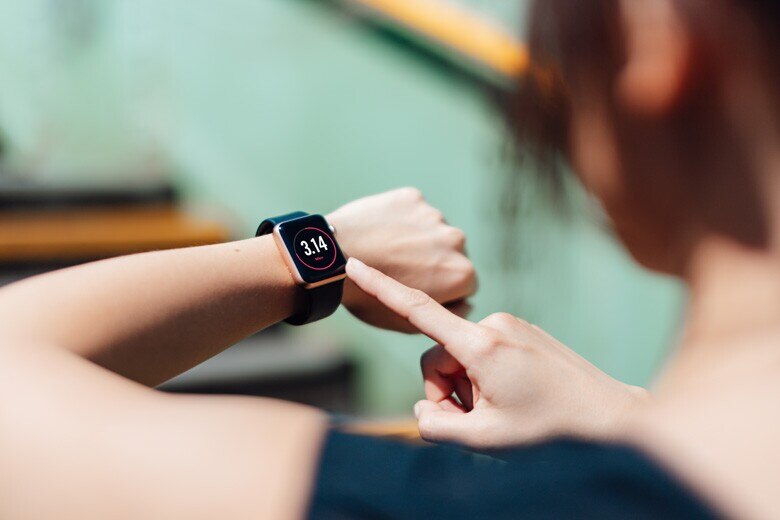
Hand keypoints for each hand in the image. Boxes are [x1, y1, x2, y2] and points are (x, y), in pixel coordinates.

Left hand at [328, 188, 475, 331]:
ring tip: (385, 250)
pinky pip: (412, 211)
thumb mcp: (409, 323)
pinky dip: (400, 219)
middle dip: (433, 260)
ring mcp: (434, 215)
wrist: (333, 258)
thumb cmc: (367, 297)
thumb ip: (446, 314)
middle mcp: (456, 241)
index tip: (416, 288)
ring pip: (431, 230)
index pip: (464, 283)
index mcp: (462, 274)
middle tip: (399, 268)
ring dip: (417, 238)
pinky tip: (378, 232)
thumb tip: (465, 302)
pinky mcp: (413, 197)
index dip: (441, 288)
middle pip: (451, 253)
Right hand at [345, 258, 648, 448]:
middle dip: (447, 392)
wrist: (613, 419)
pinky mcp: (523, 332)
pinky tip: (517, 399)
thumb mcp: (485, 439)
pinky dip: (487, 378)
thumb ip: (437, 426)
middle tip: (478, 421)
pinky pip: (485, 352)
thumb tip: (424, 411)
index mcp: (481, 346)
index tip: (354, 262)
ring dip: (469, 389)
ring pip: (462, 358)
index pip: (417, 311)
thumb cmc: (551, 431)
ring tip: (504, 412)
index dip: (380, 288)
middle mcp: (494, 326)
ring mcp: (512, 326)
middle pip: (439, 358)